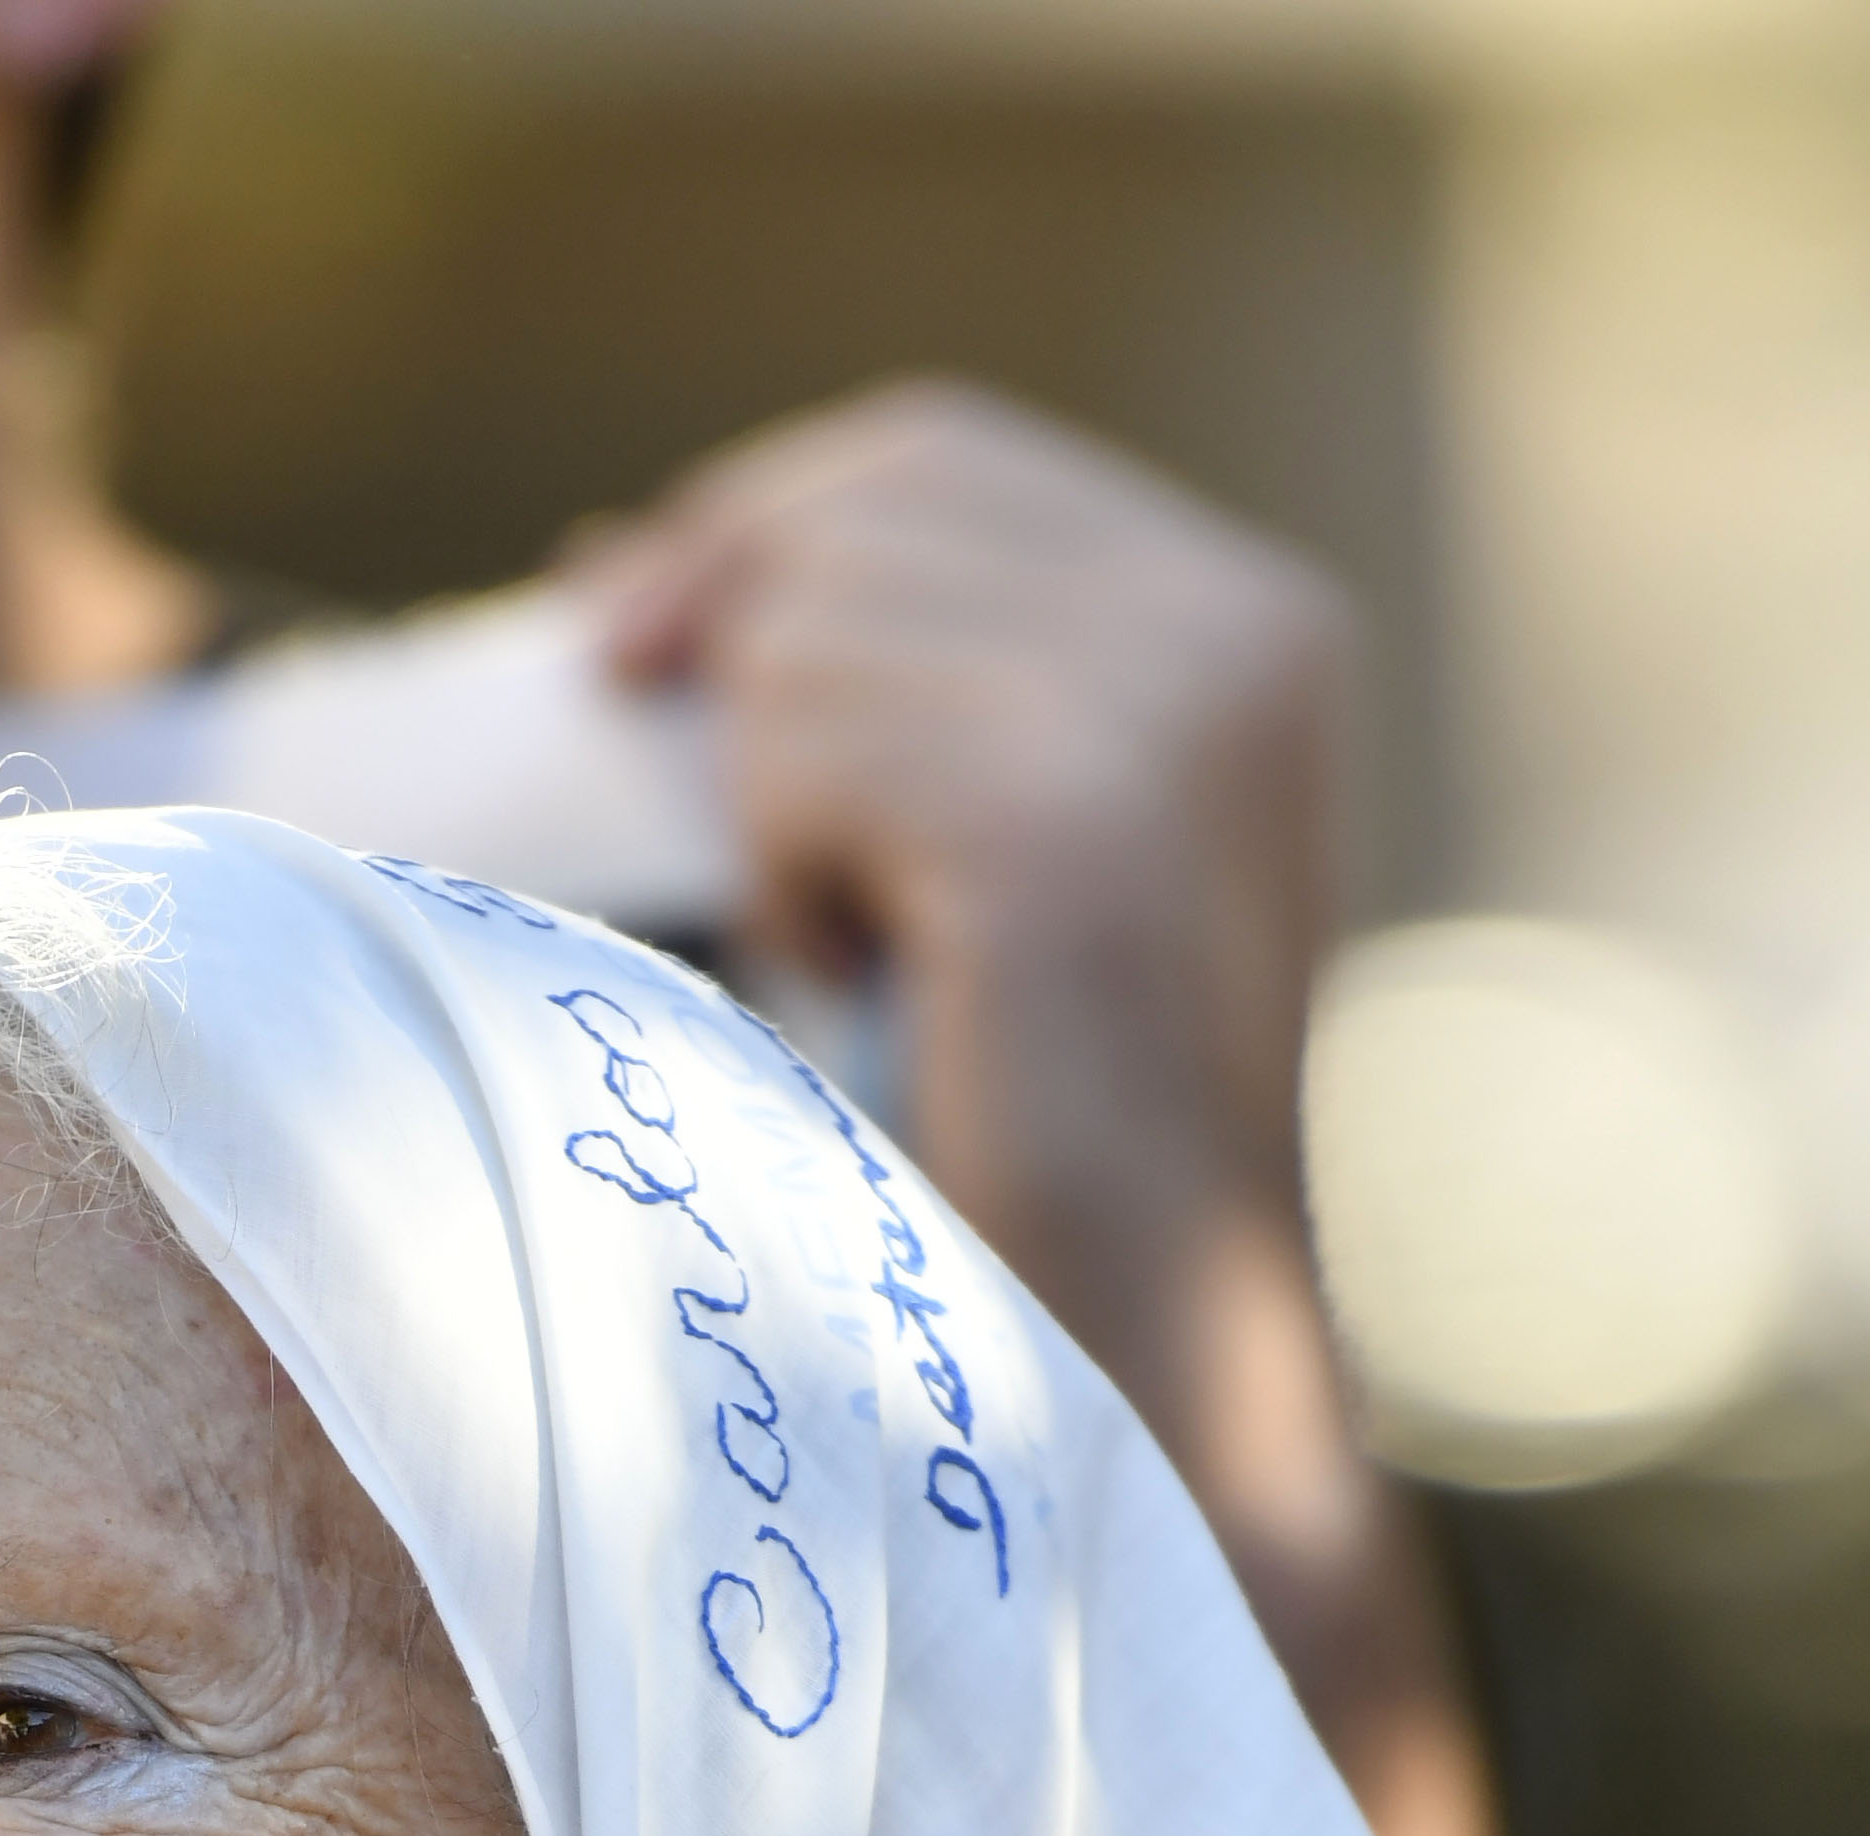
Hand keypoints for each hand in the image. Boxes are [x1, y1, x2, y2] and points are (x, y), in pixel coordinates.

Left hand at [574, 382, 1347, 1375]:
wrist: (1153, 1346)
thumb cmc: (1036, 1122)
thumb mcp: (978, 848)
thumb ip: (879, 681)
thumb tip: (618, 566)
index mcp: (1253, 617)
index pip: (935, 456)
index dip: (753, 520)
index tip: (616, 636)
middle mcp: (1237, 630)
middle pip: (855, 520)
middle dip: (743, 671)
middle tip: (777, 870)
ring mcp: (1167, 718)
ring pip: (804, 640)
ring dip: (781, 815)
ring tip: (885, 961)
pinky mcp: (1065, 825)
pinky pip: (800, 752)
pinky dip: (789, 880)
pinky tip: (875, 986)